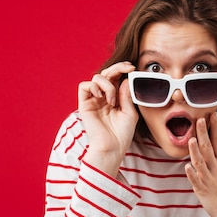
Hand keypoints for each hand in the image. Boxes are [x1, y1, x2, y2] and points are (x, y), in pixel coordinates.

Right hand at [77, 61, 136, 175]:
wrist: (112, 148)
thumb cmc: (122, 134)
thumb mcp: (130, 113)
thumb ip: (127, 96)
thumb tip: (125, 79)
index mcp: (115, 98)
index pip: (117, 78)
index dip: (123, 69)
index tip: (132, 68)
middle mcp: (104, 97)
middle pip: (107, 74)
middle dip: (117, 68)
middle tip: (127, 69)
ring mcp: (94, 100)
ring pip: (97, 78)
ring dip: (108, 85)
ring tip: (113, 101)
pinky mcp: (84, 105)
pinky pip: (84, 86)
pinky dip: (94, 86)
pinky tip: (102, 97)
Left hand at [185, 112, 216, 216]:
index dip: (215, 128)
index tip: (213, 115)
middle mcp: (215, 169)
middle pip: (208, 148)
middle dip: (203, 134)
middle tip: (199, 119)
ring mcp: (208, 179)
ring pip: (200, 163)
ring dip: (195, 152)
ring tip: (191, 140)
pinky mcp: (202, 190)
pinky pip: (196, 181)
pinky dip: (192, 174)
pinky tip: (187, 166)